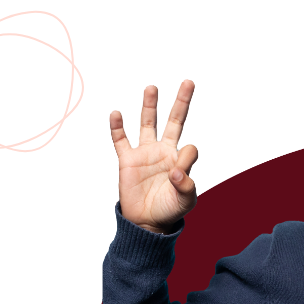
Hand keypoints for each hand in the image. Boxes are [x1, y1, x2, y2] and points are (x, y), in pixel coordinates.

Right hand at [110, 80, 199, 232]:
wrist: (146, 222)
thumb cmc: (170, 209)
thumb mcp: (186, 200)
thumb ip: (186, 184)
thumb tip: (177, 169)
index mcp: (179, 158)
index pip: (188, 146)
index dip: (187, 156)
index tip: (178, 174)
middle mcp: (163, 150)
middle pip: (173, 121)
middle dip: (180, 102)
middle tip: (188, 82)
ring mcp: (145, 153)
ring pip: (148, 123)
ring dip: (150, 106)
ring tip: (151, 88)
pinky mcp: (127, 161)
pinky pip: (121, 141)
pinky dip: (117, 128)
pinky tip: (116, 114)